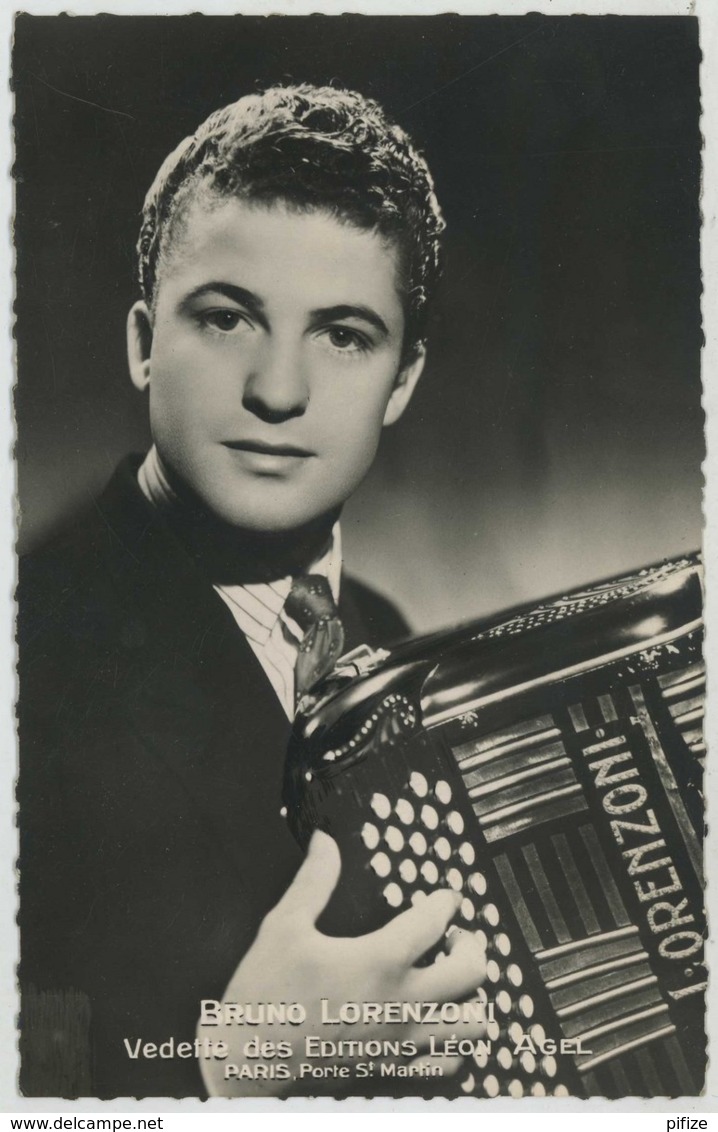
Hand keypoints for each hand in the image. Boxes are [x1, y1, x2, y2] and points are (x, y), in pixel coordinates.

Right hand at [199, 829, 485, 1096]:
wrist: (247, 1064)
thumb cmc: (265, 995)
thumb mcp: (284, 927)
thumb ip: (313, 881)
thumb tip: (324, 841)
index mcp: (379, 961)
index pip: (434, 922)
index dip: (446, 902)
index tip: (448, 897)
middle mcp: (402, 1003)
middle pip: (471, 973)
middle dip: (473, 947)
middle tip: (458, 937)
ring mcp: (402, 1042)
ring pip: (471, 1025)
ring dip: (472, 999)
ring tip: (454, 983)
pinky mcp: (394, 1071)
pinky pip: (448, 1064)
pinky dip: (455, 1045)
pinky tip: (438, 1028)